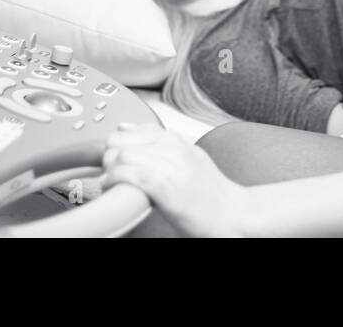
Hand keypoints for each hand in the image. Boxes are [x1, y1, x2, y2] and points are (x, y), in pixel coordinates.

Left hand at [100, 123, 250, 236]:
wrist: (233, 214)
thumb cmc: (211, 192)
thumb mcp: (190, 157)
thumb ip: (160, 142)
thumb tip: (127, 127)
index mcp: (175, 139)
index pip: (130, 129)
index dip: (116, 145)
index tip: (115, 159)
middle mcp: (171, 147)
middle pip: (119, 141)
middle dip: (108, 157)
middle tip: (111, 172)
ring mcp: (167, 165)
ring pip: (120, 156)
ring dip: (109, 170)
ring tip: (112, 183)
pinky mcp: (163, 186)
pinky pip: (128, 174)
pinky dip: (114, 180)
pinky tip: (114, 188)